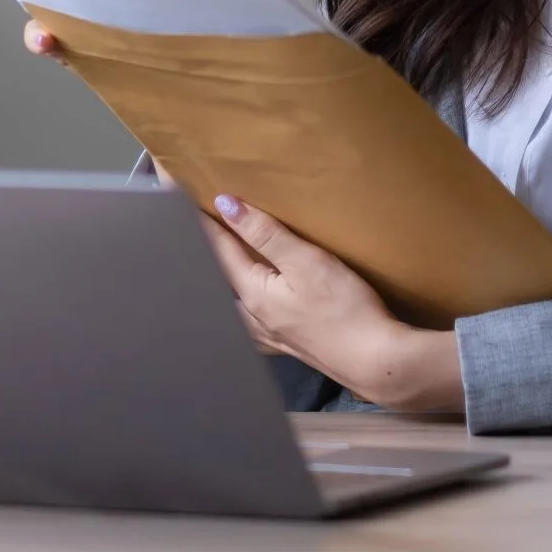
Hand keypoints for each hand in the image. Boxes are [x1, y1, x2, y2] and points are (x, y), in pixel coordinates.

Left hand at [202, 194, 462, 414]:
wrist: (377, 361)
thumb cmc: (345, 310)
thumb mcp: (308, 262)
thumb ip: (266, 233)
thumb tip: (225, 205)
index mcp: (252, 292)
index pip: (215, 246)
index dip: (198, 216)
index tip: (175, 189)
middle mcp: (251, 316)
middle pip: (218, 273)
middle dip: (205, 244)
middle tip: (195, 218)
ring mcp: (268, 333)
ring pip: (231, 298)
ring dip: (222, 274)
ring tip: (216, 255)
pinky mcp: (288, 342)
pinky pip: (250, 317)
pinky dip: (241, 300)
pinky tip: (247, 303)